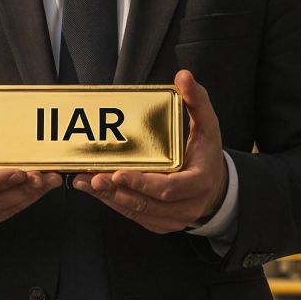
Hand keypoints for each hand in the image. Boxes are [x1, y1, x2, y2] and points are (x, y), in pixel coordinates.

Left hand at [72, 70, 228, 233]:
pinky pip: (133, 215)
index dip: (142, 182)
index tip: (118, 172)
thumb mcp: (208, 126)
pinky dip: (112, 202)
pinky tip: (93, 188)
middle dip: (116, 190)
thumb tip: (184, 77)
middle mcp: (186, 206)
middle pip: (146, 203)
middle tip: (92, 176)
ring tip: (85, 180)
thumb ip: (196, 100)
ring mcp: (172, 219)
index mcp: (199, 182)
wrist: (216, 188)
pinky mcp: (158, 223)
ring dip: (108, 197)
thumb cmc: (207, 153)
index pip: (168, 188)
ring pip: (135, 211)